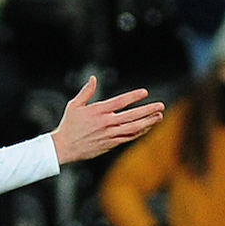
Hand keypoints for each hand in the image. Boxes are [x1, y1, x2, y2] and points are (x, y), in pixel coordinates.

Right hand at [49, 75, 163, 162]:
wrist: (64, 148)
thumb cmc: (68, 125)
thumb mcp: (74, 105)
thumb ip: (86, 91)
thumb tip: (93, 78)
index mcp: (98, 111)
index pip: (120, 102)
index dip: (133, 97)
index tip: (145, 92)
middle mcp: (106, 123)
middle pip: (131, 116)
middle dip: (148, 110)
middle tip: (160, 106)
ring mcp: (110, 135)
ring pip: (133, 128)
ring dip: (148, 122)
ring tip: (159, 116)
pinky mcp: (111, 144)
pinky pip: (129, 138)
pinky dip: (139, 132)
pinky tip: (147, 127)